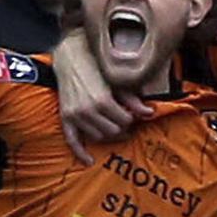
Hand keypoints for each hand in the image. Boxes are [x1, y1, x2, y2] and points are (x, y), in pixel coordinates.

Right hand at [55, 26, 151, 164]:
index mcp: (103, 101)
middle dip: (121, 128)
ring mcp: (75, 115)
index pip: (124, 122)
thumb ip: (133, 99)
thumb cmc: (96, 65)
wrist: (70, 55)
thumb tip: (150, 113)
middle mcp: (88, 111)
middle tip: (125, 122)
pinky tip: (89, 161)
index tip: (132, 114)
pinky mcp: (66, 117)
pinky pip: (72, 141)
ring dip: (107, 135)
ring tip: (113, 128)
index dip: (131, 119)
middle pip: (112, 131)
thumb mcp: (117, 80)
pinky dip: (81, 153)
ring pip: (97, 136)